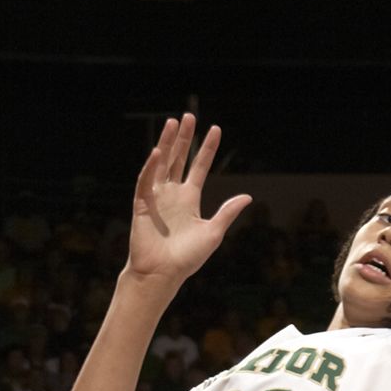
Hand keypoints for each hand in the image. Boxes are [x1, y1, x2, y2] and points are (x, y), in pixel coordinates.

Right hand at [122, 114, 249, 283]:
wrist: (163, 274)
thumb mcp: (213, 232)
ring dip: (167, 143)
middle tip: (189, 116)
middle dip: (184, 139)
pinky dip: (151, 167)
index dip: (206, 149)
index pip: (199, 167)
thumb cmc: (187, 258)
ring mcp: (156, 198)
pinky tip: (159, 151)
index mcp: (189, 199)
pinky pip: (146, 181)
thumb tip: (248, 196)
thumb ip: (228, 212)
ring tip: (173, 123)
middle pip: (178, 159)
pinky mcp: (142, 205)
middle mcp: (172, 195)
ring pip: (162, 164)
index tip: (215, 130)